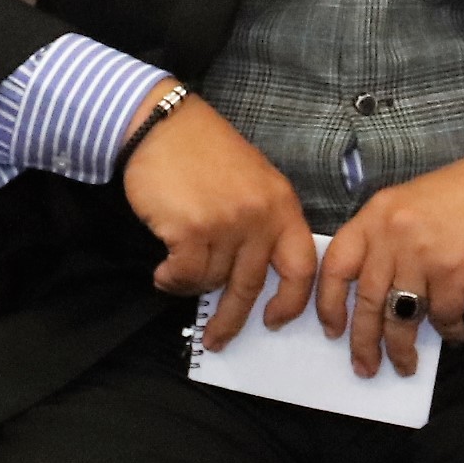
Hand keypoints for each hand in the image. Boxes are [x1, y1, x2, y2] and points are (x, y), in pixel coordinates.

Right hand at [124, 97, 319, 350]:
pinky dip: (170, 280)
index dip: (292, 302)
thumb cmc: (202, 151)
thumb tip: (254, 273)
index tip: (277, 320)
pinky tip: (161, 271)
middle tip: (218, 338)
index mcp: (281, 205)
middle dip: (232, 319)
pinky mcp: (191, 229)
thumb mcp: (252, 180)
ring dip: (190, 285)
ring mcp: (226, 224)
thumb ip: (261, 221)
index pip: (302, 267)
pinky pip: (184, 275)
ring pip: (211, 281)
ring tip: (173, 273)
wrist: (161, 124)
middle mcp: (259, 217)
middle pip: (251, 285)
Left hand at [311, 150, 463, 377]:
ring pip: (400, 316)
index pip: (337, 265)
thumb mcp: (413, 201)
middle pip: (366, 299)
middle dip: (363, 341)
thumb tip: (379, 287)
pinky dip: (448, 330)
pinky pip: (443, 315)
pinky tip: (454, 334)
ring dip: (401, 348)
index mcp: (377, 215)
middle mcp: (393, 235)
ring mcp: (423, 256)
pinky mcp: (456, 274)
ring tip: (404, 365)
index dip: (329, 302)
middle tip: (364, 366)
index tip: (332, 329)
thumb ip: (389, 238)